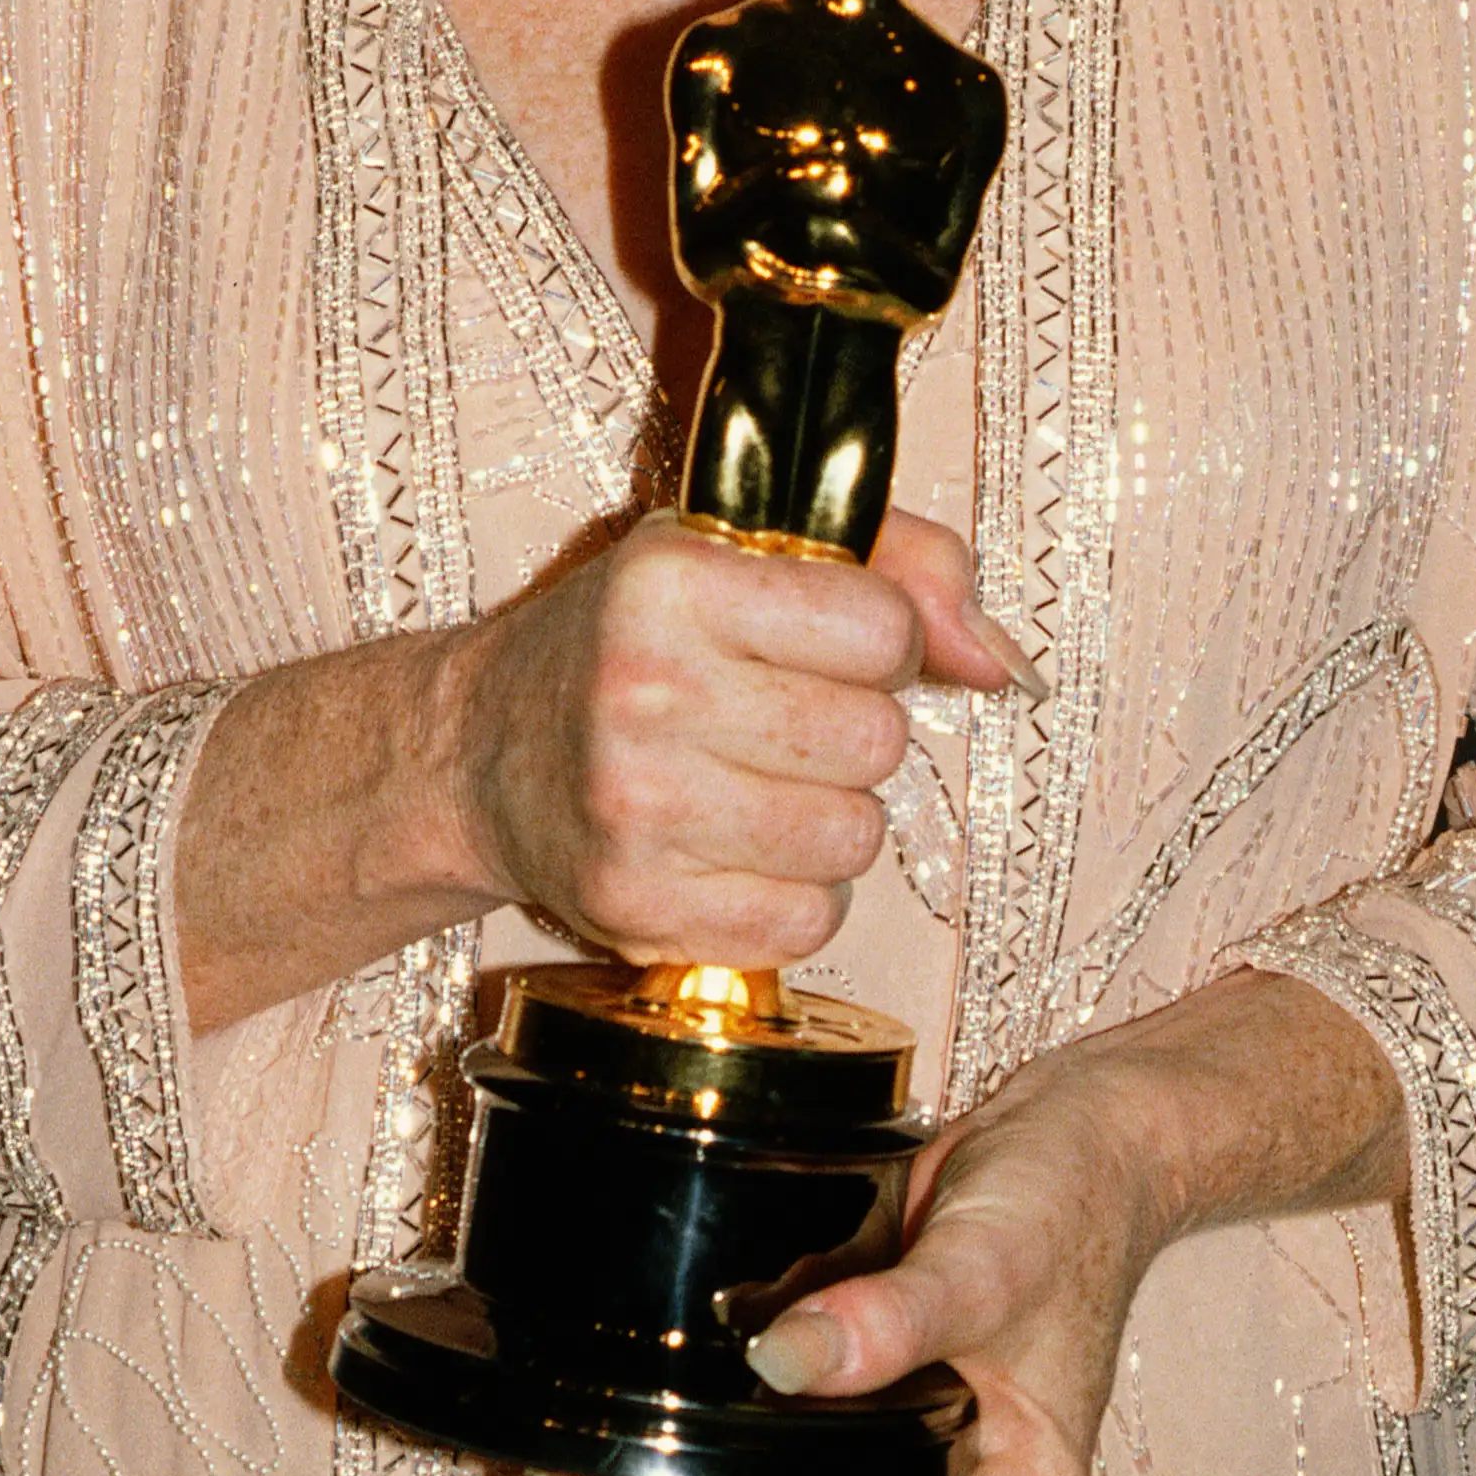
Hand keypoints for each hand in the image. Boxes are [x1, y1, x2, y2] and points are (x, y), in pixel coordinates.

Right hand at [450, 504, 1028, 971]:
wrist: (478, 751)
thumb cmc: (626, 642)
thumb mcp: (742, 550)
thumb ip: (900, 565)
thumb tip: (998, 663)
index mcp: (672, 582)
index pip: (882, 628)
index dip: (877, 640)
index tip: (824, 642)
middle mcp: (645, 691)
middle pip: (876, 740)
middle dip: (852, 732)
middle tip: (780, 717)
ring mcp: (636, 811)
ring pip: (853, 840)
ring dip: (828, 819)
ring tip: (757, 783)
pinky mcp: (637, 910)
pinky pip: (805, 924)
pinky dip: (791, 896)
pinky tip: (734, 851)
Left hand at [658, 1046, 1163, 1475]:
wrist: (1087, 1137)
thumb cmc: (1071, 1203)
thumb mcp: (988, 1262)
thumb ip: (893, 1320)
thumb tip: (782, 1363)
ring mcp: (928, 1456)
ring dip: (708, 1466)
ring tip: (596, 1457)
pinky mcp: (888, 1407)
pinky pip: (798, 1430)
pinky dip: (731, 1416)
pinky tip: (649, 1404)